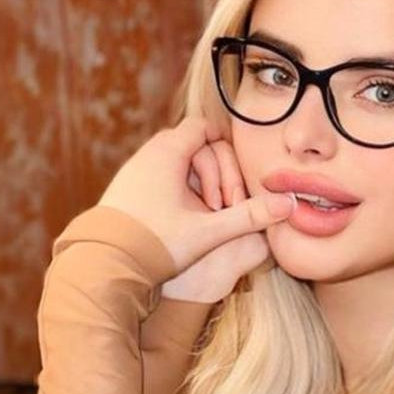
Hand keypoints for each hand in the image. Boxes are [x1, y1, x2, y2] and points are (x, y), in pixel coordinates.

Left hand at [98, 116, 295, 302]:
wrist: (104, 265)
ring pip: (180, 164)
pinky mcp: (128, 190)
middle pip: (195, 146)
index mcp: (168, 153)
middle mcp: (148, 154)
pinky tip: (186, 223)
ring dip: (201, 186)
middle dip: (217, 174)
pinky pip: (162, 179)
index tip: (236, 182)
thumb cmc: (156, 244)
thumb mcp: (209, 231)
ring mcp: (135, 171)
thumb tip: (288, 205)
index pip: (204, 127)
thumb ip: (249, 216)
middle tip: (224, 208)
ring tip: (207, 218)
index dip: (227, 150)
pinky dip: (182, 194)